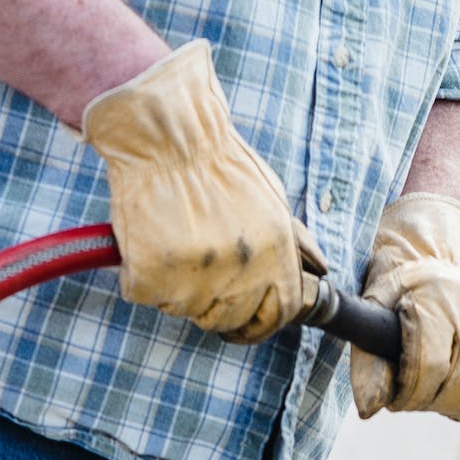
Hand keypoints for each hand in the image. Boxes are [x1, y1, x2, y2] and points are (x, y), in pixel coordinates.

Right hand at [80, 41, 319, 342]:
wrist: (166, 135)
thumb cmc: (217, 162)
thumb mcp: (272, 199)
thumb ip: (293, 243)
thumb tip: (320, 271)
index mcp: (273, 255)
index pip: (275, 315)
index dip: (258, 323)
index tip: (243, 323)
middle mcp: (238, 273)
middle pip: (227, 319)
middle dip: (212, 305)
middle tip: (195, 273)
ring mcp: (192, 278)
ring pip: (181, 308)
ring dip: (173, 285)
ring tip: (170, 241)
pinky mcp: (149, 275)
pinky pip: (142, 291)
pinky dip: (139, 273)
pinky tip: (146, 239)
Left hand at [349, 194, 459, 423]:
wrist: (443, 263)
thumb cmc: (404, 295)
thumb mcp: (374, 316)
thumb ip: (368, 363)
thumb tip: (371, 408)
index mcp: (436, 297)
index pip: (432, 366)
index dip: (413, 395)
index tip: (400, 399)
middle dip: (439, 402)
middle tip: (423, 399)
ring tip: (448, 400)